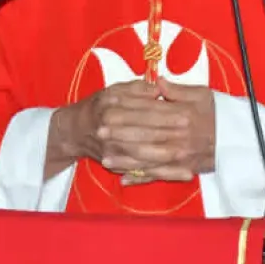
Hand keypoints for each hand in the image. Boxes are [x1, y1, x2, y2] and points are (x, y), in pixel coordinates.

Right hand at [45, 78, 214, 182]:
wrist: (74, 131)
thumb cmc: (98, 107)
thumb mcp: (113, 91)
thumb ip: (137, 89)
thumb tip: (158, 89)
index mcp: (112, 106)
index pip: (145, 110)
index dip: (167, 113)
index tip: (186, 114)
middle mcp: (111, 128)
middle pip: (145, 133)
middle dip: (169, 134)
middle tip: (190, 135)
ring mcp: (112, 149)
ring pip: (142, 154)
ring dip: (165, 156)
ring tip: (185, 155)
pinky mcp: (115, 164)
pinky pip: (139, 170)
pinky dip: (159, 173)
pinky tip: (176, 174)